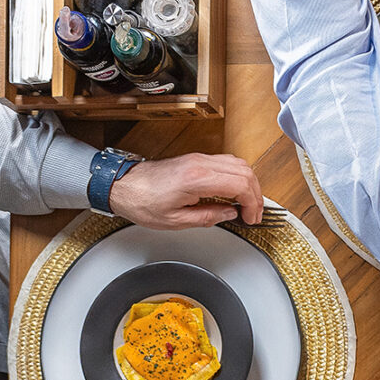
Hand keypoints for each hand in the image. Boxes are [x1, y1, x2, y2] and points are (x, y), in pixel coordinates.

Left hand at [108, 154, 265, 228]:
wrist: (124, 185)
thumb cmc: (143, 201)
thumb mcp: (176, 221)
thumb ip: (208, 217)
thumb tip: (229, 214)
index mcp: (196, 179)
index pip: (240, 185)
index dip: (252, 204)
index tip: (251, 218)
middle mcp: (200, 163)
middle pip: (245, 171)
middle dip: (255, 195)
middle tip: (254, 214)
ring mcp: (199, 158)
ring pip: (238, 164)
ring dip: (248, 184)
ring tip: (247, 205)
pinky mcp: (196, 159)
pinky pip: (227, 163)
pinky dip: (238, 178)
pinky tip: (234, 193)